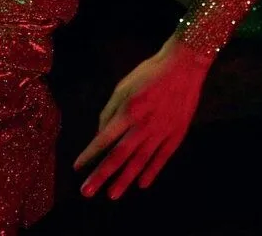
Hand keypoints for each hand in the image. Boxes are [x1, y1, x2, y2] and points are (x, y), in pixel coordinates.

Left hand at [73, 35, 211, 198]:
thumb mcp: (124, 86)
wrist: (184, 65)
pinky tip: (142, 184)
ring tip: (111, 195)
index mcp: (128, 111)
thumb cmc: (150, 72)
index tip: (77, 167)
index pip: (104, 139)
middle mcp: (143, 126)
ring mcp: (161, 132)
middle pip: (119, 156)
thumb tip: (101, 134)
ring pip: (140, 162)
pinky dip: (152, 172)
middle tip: (87, 192)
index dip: (89, 154)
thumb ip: (110, 110)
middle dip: (101, 175)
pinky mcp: (176, 134)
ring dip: (124, 180)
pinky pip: (162, 158)